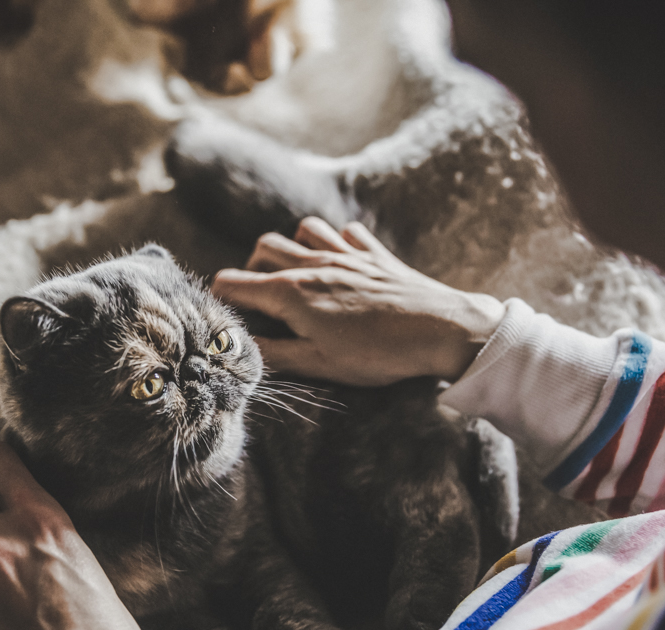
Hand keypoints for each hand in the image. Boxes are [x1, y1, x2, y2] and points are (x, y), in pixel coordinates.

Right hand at [211, 218, 505, 384]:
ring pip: (302, 229)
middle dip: (252, 270)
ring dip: (292, 248)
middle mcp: (312, 264)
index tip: (229, 317)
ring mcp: (345, 253)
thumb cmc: (378, 354)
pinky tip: (341, 264)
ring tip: (298, 277)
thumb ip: (274, 355)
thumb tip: (240, 349)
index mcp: (291, 293)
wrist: (441, 330)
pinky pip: (345, 232)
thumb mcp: (319, 365)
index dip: (223, 300)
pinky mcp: (374, 253)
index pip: (233, 282)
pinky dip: (335, 242)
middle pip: (263, 248)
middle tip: (261, 300)